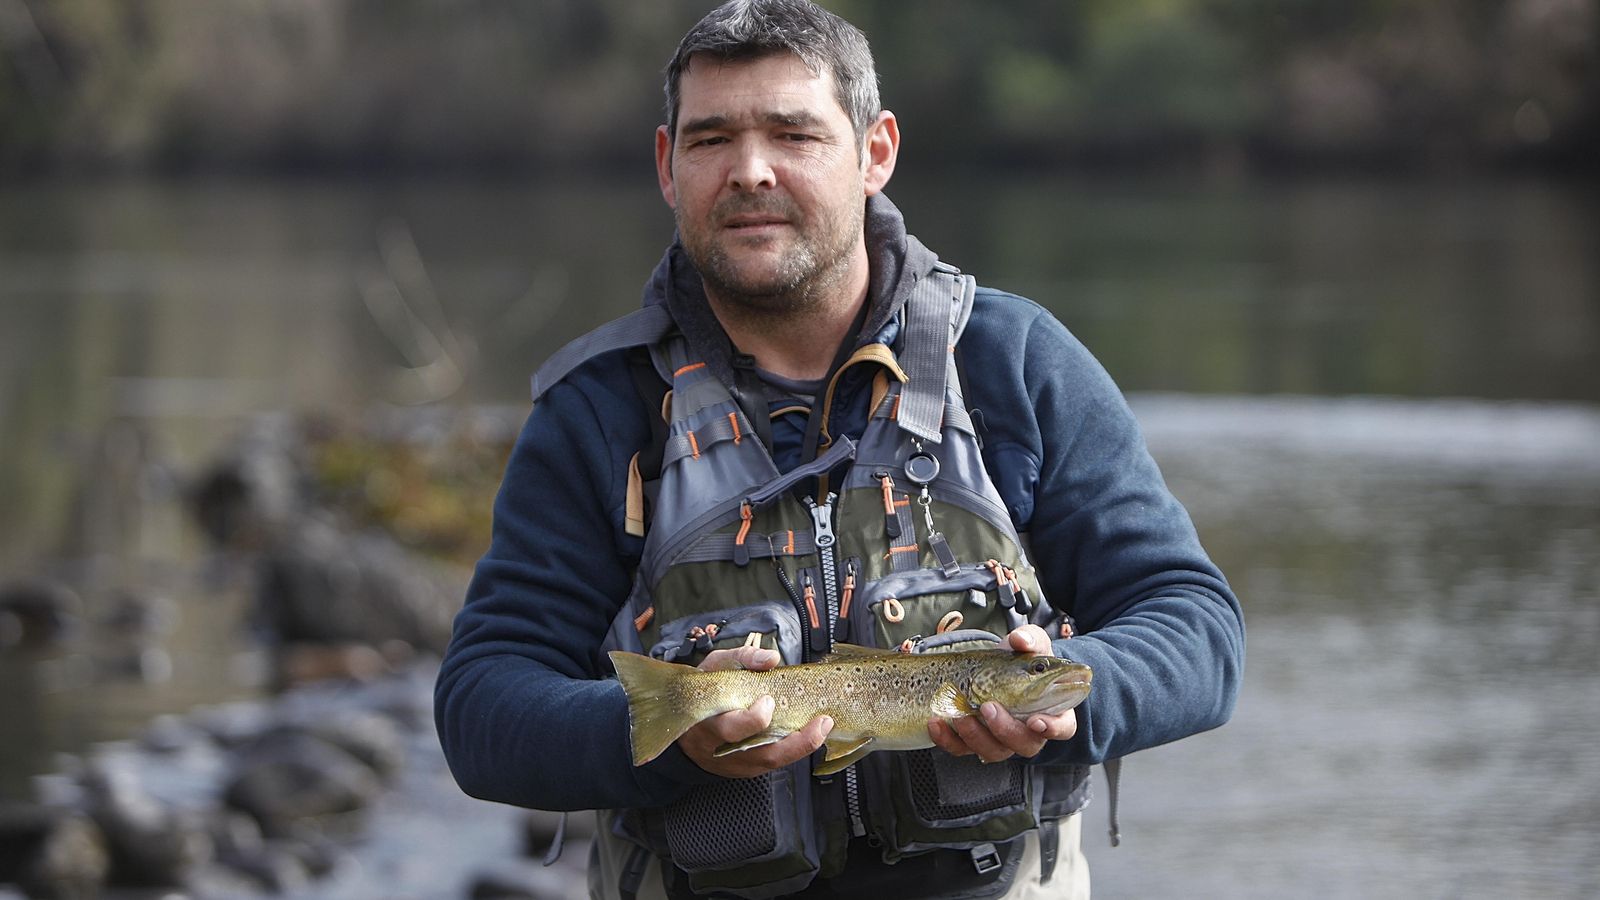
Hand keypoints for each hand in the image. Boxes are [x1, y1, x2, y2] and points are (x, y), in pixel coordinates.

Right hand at [676, 644, 832, 777]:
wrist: (684, 722)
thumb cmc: (703, 691)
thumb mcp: (715, 665)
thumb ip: (743, 658)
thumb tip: (771, 659)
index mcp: (707, 721)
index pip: (730, 728)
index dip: (752, 719)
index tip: (768, 701)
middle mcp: (720, 748)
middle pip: (758, 753)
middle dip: (793, 741)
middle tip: (819, 723)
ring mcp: (733, 762)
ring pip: (770, 763)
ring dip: (801, 747)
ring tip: (823, 727)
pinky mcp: (745, 768)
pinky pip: (772, 764)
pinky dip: (794, 751)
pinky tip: (810, 736)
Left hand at [927, 625, 1077, 762]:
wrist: (995, 667)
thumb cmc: (1020, 659)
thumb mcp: (1029, 643)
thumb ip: (1030, 639)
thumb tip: (1021, 640)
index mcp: (1051, 709)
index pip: (1062, 727)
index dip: (1052, 728)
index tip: (1036, 721)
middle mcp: (1028, 731)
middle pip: (1025, 744)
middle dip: (1005, 729)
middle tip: (988, 706)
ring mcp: (1001, 740)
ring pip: (993, 751)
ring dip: (975, 735)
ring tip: (960, 712)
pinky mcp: (974, 742)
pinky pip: (962, 750)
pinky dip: (947, 739)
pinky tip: (935, 722)